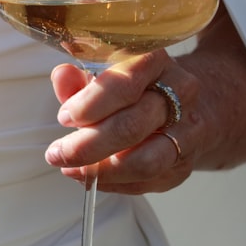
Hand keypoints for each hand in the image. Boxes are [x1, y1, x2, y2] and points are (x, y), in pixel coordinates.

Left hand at [45, 8, 245, 193]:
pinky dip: (114, 184)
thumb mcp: (104, 74)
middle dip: (88, 146)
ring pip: (146, 161)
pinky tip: (91, 178)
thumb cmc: (131, 87)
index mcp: (156, 61)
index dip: (91, 105)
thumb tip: (61, 77)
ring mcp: (187, 131)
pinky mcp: (184, 163)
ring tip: (71, 169)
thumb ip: (80, 79)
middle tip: (58, 153)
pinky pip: (149, 181)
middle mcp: (180, 94)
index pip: (126, 84)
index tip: (65, 117)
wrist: (180, 102)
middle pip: (133, 126)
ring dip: (102, 171)